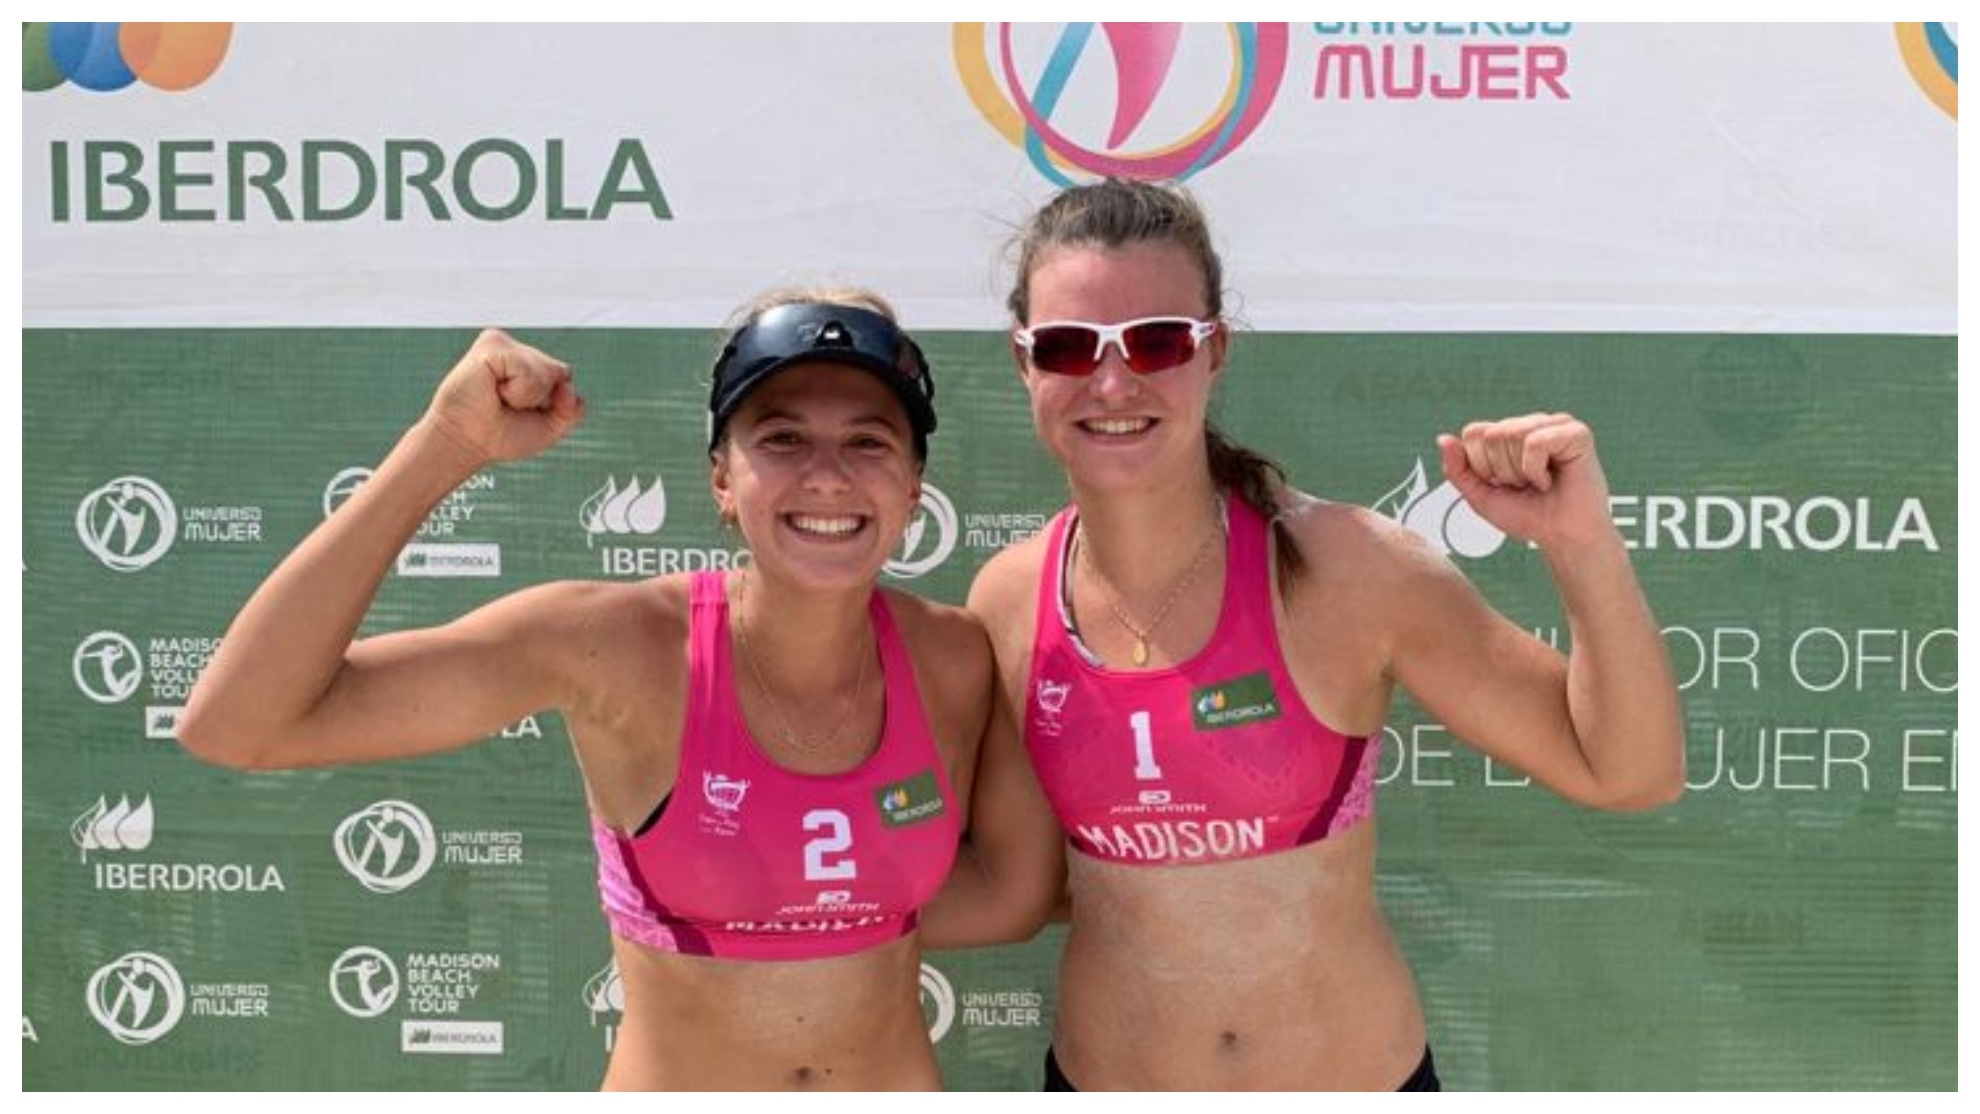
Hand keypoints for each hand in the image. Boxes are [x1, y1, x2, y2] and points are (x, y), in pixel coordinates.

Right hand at [420, 329, 584, 465]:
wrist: (466, 443)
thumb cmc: (502, 435)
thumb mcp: (550, 428)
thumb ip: (572, 410)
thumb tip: (568, 384)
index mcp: (532, 364)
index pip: (564, 376)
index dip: (551, 403)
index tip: (521, 412)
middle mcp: (519, 350)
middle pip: (560, 371)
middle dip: (540, 399)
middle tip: (507, 405)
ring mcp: (505, 344)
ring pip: (547, 370)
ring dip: (527, 396)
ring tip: (500, 397)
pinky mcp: (492, 343)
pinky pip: (528, 370)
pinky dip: (518, 391)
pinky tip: (495, 389)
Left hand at [1437, 413, 1613, 550]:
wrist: (1562, 537)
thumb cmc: (1527, 516)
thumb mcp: (1480, 496)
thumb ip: (1458, 470)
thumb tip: (1442, 438)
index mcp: (1509, 434)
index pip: (1474, 432)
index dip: (1479, 465)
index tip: (1500, 484)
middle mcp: (1531, 424)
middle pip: (1492, 434)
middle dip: (1501, 470)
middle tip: (1524, 486)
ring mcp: (1555, 425)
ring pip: (1512, 433)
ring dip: (1518, 471)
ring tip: (1537, 483)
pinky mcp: (1576, 433)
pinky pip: (1536, 441)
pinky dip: (1535, 469)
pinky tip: (1550, 479)